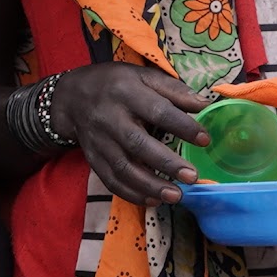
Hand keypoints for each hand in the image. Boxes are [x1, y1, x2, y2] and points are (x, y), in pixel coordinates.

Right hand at [68, 62, 207, 206]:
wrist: (71, 97)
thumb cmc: (116, 84)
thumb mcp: (143, 76)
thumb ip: (173, 90)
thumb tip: (203, 105)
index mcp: (126, 92)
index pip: (157, 110)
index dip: (182, 126)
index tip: (205, 140)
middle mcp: (110, 117)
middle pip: (137, 143)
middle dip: (166, 163)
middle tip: (192, 177)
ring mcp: (99, 141)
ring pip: (123, 167)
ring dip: (150, 185)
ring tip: (176, 195)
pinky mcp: (93, 158)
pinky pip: (111, 180)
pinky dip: (131, 194)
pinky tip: (153, 200)